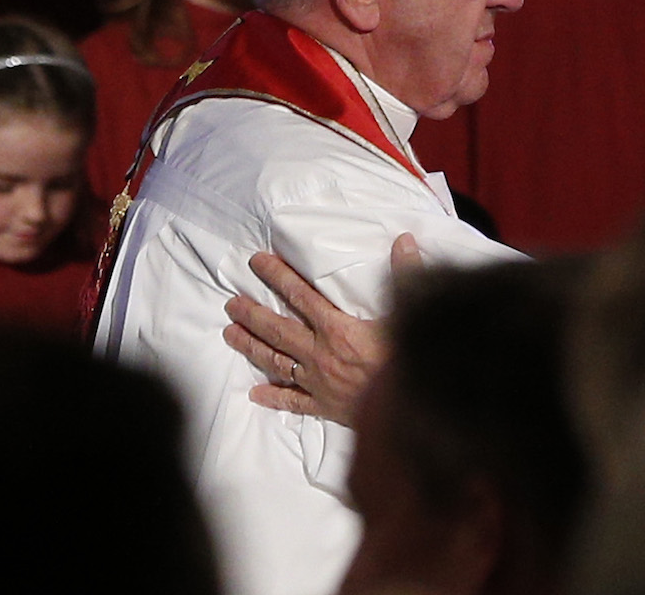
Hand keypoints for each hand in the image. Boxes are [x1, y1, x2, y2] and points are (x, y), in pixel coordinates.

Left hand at [221, 235, 420, 423]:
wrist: (413, 405)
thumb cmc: (407, 359)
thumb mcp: (408, 313)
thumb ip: (405, 274)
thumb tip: (405, 239)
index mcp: (338, 328)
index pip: (300, 295)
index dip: (277, 275)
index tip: (256, 262)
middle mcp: (320, 353)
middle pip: (278, 330)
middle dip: (252, 315)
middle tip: (231, 304)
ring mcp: (319, 382)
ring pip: (277, 362)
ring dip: (252, 347)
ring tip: (230, 335)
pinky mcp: (325, 405)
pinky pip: (294, 402)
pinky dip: (274, 398)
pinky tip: (256, 395)